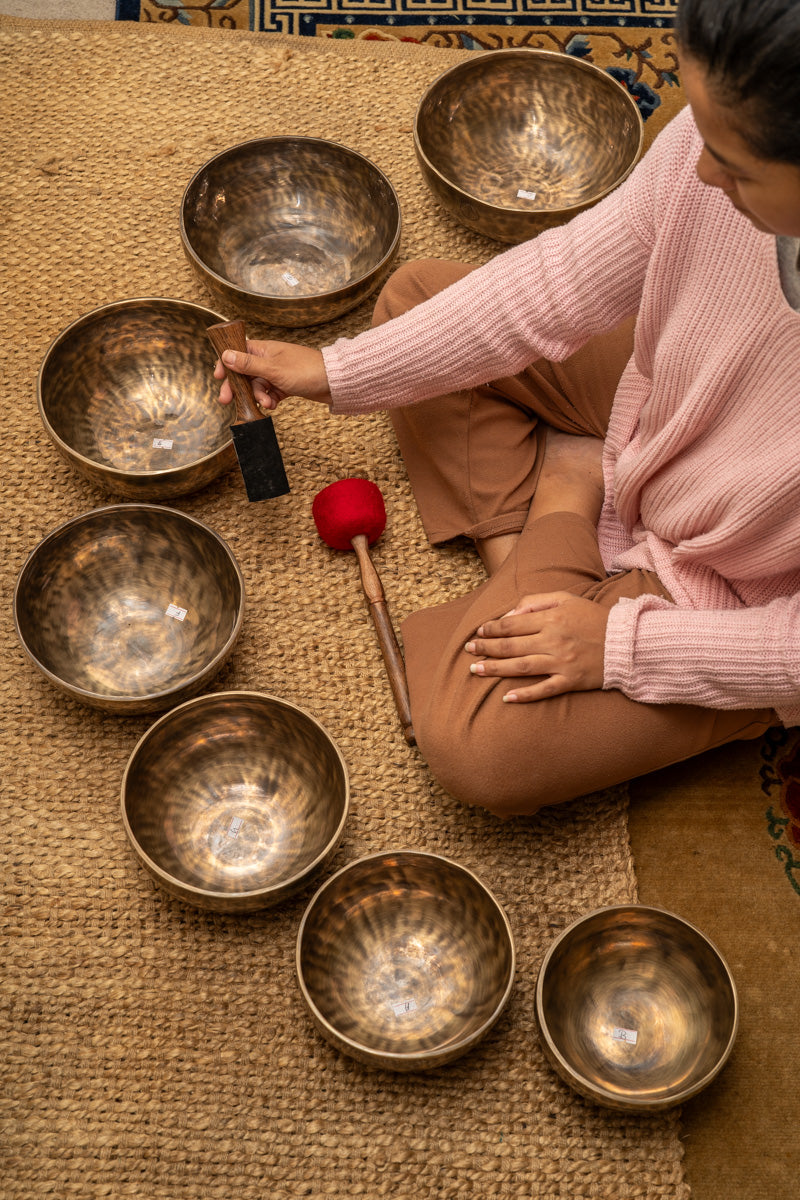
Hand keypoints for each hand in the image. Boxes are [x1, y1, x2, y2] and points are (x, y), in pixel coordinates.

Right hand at [214, 339, 331, 410]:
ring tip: (266, 404)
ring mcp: (276, 372)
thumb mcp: (273, 369)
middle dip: (237, 387)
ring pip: (257, 386)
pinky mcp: (284, 385)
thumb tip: (226, 356)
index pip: (237, 352)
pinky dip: (269, 400)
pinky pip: (269, 393)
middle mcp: (268, 359)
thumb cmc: (306, 370)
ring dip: (258, 396)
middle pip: (244, 372)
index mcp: (264, 348)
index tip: (217, 376)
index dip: (225, 363)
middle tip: (226, 400)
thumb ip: (248, 364)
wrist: (334, 383)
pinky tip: (273, 405)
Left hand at [464, 591, 608, 701]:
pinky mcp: (571, 681)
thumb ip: (536, 602)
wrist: (627, 642)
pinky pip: (544, 690)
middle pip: (511, 645)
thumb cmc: (594, 618)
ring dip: (495, 669)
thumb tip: (510, 614)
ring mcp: (561, 663)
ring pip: (521, 667)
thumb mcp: (567, 599)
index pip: (512, 624)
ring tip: (475, 671)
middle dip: (486, 648)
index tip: (479, 632)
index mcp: (551, 619)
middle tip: (468, 651)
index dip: (492, 628)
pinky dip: (525, 695)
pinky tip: (507, 698)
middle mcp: (553, 641)